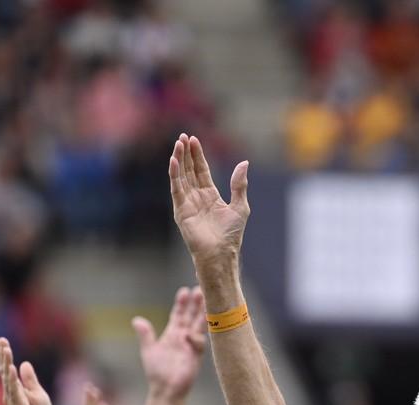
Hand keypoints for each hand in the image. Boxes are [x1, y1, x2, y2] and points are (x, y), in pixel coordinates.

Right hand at [0, 338, 54, 404]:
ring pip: (9, 381)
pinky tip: (12, 371)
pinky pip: (17, 395)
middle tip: (1, 340)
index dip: (4, 355)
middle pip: (5, 373)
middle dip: (3, 356)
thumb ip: (30, 380)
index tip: (1, 340)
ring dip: (7, 365)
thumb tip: (24, 363)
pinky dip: (14, 383)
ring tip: (5, 350)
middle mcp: (11, 396)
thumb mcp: (38, 394)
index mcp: (15, 391)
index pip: (8, 370)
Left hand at [137, 285, 206, 398]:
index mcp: (172, 334)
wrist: (164, 389)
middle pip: (191, 317)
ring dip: (203, 314)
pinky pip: (198, 344)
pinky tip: (189, 335)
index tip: (184, 291)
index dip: (182, 303)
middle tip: (200, 289)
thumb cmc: (157, 372)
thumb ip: (145, 334)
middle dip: (196, 304)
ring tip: (207, 301)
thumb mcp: (148, 349)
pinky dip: (195, 338)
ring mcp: (191, 346)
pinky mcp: (195, 357)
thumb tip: (137, 319)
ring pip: (199, 327)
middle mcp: (184, 338)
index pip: (178, 315)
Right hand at [169, 134, 248, 269]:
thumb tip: (244, 163)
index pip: (201, 170)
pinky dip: (174, 175)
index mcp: (210, 195)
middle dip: (186, 153)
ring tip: (178, 144)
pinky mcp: (181, 210)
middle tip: (183, 136)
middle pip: (189, 170)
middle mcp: (197, 197)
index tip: (194, 139)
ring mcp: (187, 203)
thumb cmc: (231, 235)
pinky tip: (173, 161)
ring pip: (181, 176)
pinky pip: (176, 189)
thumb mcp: (240, 206)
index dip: (198, 155)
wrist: (221, 253)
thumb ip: (239, 184)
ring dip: (178, 160)